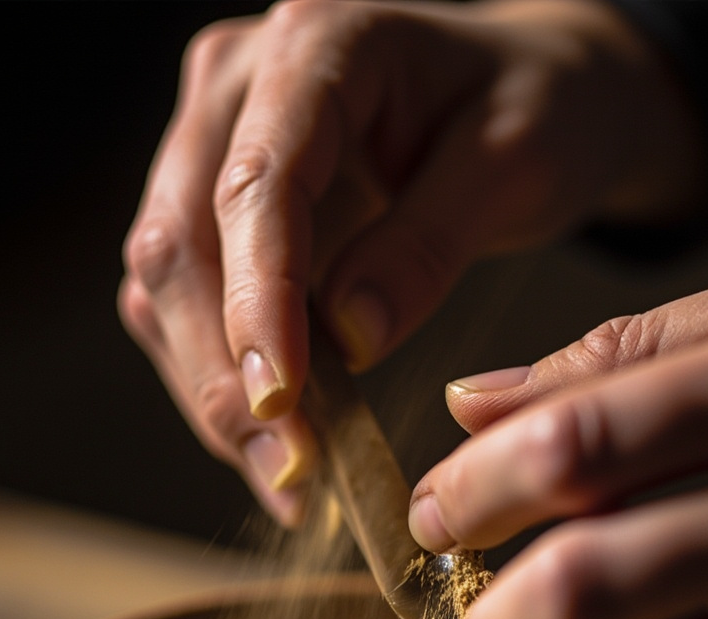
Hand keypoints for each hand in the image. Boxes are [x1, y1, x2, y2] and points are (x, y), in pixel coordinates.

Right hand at [117, 0, 704, 524]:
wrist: (533, 92)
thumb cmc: (540, 109)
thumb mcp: (515, 164)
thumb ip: (428, 243)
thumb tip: (347, 340)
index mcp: (315, 48)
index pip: (254, 186)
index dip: (258, 305)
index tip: (283, 406)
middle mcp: (239, 90)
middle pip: (180, 243)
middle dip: (225, 372)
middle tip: (290, 474)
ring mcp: (218, 147)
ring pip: (167, 286)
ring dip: (216, 391)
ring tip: (288, 480)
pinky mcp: (225, 209)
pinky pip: (193, 304)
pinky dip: (228, 382)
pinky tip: (280, 448)